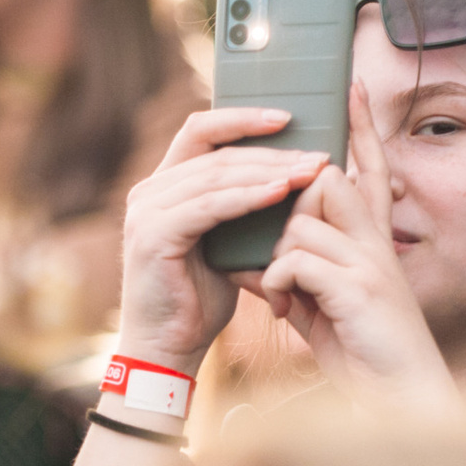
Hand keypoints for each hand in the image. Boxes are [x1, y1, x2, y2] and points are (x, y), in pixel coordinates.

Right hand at [116, 107, 326, 375]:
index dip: (243, 118)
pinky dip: (247, 197)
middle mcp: (149, 191)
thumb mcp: (228, 245)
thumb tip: (294, 179)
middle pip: (215, 150)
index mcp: (165, 186)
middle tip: (318, 154)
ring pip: (215, 174)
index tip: (289, 117)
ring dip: (267, 171)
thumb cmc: (201, 300)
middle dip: (271, 150)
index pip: (201, 131)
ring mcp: (147, 211)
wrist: (170, 349)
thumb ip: (246, 210)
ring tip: (309, 170)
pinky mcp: (153, 235)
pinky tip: (280, 192)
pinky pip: (208, 206)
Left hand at [255, 85, 456, 408]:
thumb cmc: (364, 357)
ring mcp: (371, 262)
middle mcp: (377, 243)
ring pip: (302, 220)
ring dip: (280, 259)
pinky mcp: (360, 287)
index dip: (361, 130)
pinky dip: (280, 285)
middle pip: (324, 182)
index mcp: (374, 243)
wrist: (400, 402)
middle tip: (282, 258)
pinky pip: (297, 259)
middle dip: (289, 211)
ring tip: (284, 298)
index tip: (353, 87)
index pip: (368, 171)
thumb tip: (255, 260)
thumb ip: (300, 276)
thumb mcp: (325, 309)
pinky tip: (287, 315)